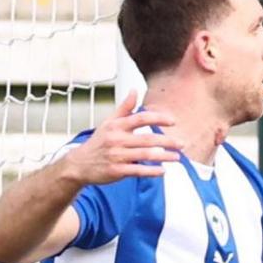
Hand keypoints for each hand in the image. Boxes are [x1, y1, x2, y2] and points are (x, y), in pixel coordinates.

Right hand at [59, 92, 178, 185]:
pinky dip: (151, 171)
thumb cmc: (99, 142)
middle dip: (167, 141)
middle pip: (147, 139)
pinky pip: (138, 171)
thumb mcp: (109, 123)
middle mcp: (116, 139)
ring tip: (177, 157)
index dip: (158, 118)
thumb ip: (124, 108)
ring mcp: (116, 155)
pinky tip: (163, 171)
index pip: (140, 118)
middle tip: (182, 143)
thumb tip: (134, 90)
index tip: (173, 121)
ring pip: (145, 155)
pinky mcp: (116, 170)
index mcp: (116, 126)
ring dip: (164, 157)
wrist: (80, 164)